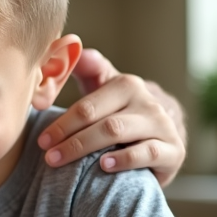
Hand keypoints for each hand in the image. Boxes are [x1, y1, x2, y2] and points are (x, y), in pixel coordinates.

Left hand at [38, 48, 187, 185]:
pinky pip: (149, 153)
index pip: (88, 105)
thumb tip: (78, 50)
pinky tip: (104, 165)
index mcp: (126, 85)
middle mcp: (147, 103)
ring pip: (119, 133)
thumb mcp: (106, 88)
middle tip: (48, 156)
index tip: (42, 140)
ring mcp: (162, 126)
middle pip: (102, 121)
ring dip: (87, 147)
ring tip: (63, 159)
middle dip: (71, 140)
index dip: (62, 123)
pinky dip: (125, 159)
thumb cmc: (124, 110)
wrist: (166, 134)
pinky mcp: (174, 151)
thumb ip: (90, 69)